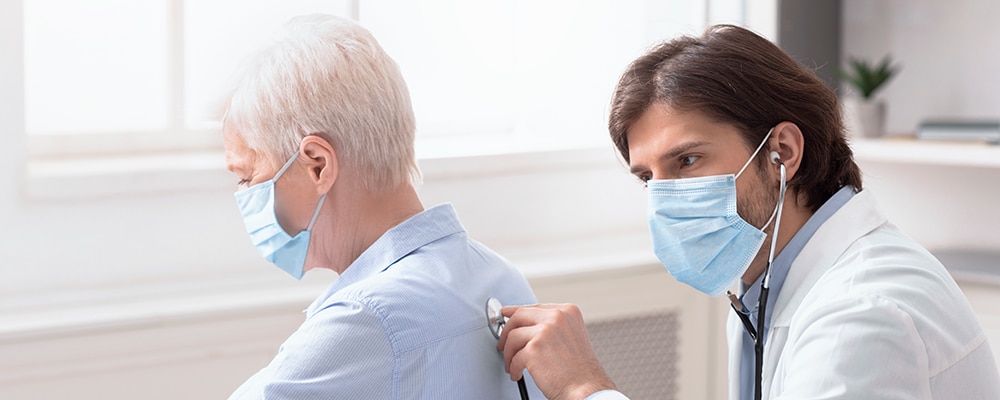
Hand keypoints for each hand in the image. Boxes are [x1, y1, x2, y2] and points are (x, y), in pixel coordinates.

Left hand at [497, 303, 616, 399]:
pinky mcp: (534, 348)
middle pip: (519, 316)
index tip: (505, 315)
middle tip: (503, 345)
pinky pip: (514, 357)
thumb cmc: (579, 370)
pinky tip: (518, 374)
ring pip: (512, 337)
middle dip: (506, 332)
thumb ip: (550, 326)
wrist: (586, 389)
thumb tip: (524, 324)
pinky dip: (513, 368)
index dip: (515, 312)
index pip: (534, 307)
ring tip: (513, 366)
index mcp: (567, 312)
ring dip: (509, 354)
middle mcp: (557, 317)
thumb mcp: (570, 337)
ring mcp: (545, 331)